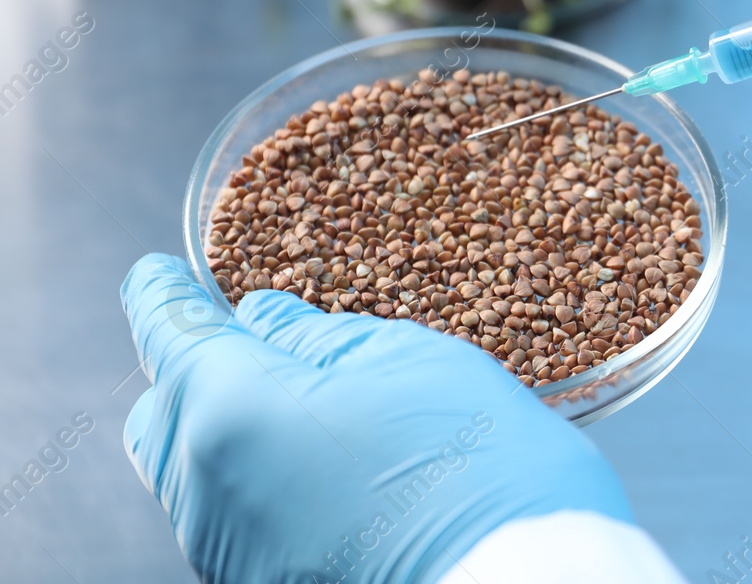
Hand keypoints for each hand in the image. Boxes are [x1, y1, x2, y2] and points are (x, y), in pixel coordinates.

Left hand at [121, 253, 630, 582]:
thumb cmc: (478, 471)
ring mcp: (227, 549)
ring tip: (309, 411)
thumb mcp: (412, 364)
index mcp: (233, 408)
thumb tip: (271, 322)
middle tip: (261, 347)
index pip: (169, 331)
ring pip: (193, 472)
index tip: (158, 274)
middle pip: (165, 410)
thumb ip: (325, 337)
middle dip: (198, 372)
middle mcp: (204, 487)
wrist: (517, 582)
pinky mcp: (258, 582)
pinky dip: (258, 482)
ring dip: (233, 430)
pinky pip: (232, 518)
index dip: (164, 294)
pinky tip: (325, 470)